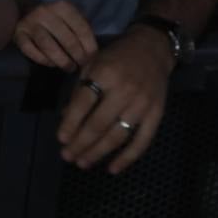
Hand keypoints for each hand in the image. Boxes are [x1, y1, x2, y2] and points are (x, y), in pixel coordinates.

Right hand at [13, 0, 97, 71]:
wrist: (25, 11)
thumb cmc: (55, 19)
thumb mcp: (69, 17)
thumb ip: (80, 30)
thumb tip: (93, 54)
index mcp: (62, 6)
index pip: (81, 28)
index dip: (88, 46)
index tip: (92, 59)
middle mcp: (45, 12)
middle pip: (65, 38)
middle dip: (76, 55)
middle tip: (80, 66)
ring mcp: (30, 22)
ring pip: (47, 45)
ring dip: (61, 60)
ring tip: (69, 68)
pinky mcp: (18, 33)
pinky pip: (30, 50)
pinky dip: (42, 59)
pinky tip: (51, 64)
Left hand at [56, 26, 173, 173]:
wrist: (153, 48)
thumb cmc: (117, 56)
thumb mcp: (93, 63)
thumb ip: (79, 90)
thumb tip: (65, 118)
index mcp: (105, 74)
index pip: (83, 104)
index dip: (70, 123)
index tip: (61, 139)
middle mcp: (124, 91)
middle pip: (98, 124)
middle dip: (81, 143)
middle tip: (67, 156)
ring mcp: (142, 104)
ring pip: (118, 136)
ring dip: (98, 152)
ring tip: (83, 163)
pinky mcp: (156, 114)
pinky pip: (142, 141)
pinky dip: (128, 158)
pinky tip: (112, 168)